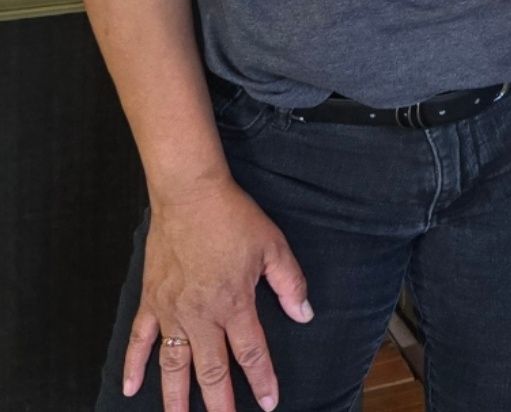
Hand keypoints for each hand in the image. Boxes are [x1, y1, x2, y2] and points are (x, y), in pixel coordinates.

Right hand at [123, 177, 312, 411]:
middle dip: (220, 404)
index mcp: (234, 303)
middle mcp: (201, 316)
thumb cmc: (234, 218)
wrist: (191, 195)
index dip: (262, 380)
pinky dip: (133, 366)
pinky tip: (129, 389)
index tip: (269, 402)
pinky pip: (139, 341)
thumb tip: (304, 313)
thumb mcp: (273, 246)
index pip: (252, 352)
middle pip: (211, 371)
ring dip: (176, 398)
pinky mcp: (151, 301)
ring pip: (173, 366)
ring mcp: (172, 311)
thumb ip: (290, 283)